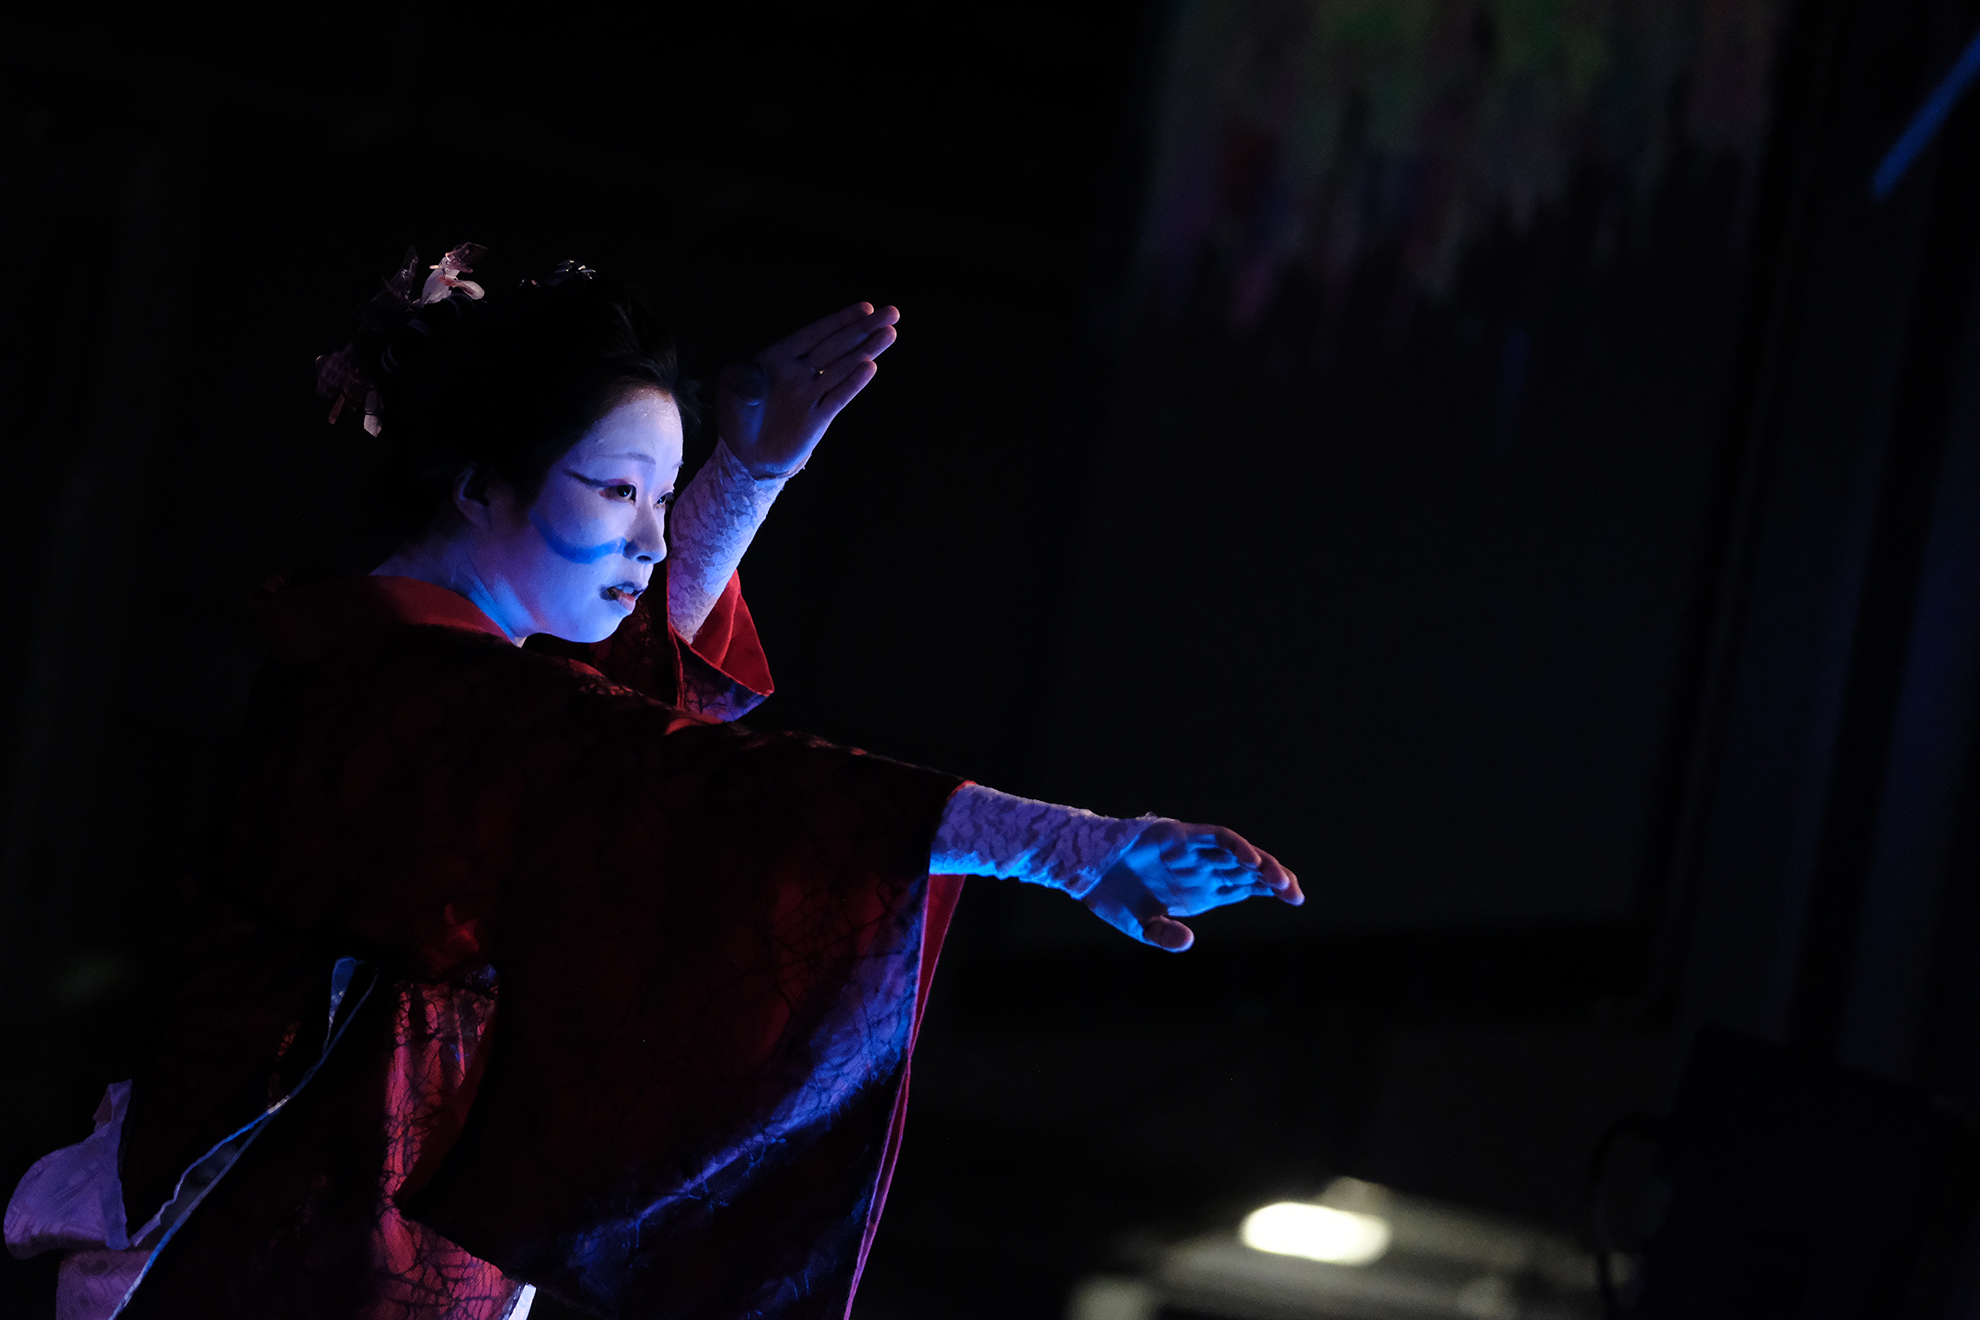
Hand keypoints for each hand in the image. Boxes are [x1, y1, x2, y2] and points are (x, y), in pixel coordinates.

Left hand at [716, 302, 899, 477]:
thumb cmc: (736, 416)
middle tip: (891, 313)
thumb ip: (740, 376)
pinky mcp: (818, 418)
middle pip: (837, 346)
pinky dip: (853, 383)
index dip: (840, 321)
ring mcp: (812, 394)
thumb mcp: (729, 388)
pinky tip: (870, 367)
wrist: (745, 455)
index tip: (865, 308)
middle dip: (863, 329)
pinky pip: (838, 397)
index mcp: (781, 357)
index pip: (815, 334)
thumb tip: (756, 375)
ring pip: (843, 367)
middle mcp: (802, 373)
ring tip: (889, 333)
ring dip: (867, 350)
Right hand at [1081, 820, 1301, 951]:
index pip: (1244, 886)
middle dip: (1274, 880)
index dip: (1271, 889)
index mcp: (1198, 890)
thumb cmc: (1109, 896)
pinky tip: (1251, 860)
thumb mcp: (1138, 925)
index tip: (1296, 899)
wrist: (1081, 869)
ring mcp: (1192, 851)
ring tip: (1282, 882)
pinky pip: (1214, 838)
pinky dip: (1234, 846)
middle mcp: (1200, 869)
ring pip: (1236, 853)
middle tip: (1296, 894)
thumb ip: (1163, 933)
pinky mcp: (1179, 835)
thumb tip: (1188, 942)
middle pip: (1247, 870)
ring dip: (1260, 864)